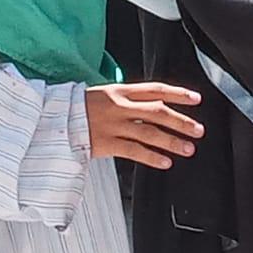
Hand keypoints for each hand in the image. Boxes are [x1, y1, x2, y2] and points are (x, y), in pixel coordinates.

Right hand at [85, 82, 203, 169]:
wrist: (53, 119)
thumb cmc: (80, 107)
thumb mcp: (105, 95)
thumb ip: (129, 100)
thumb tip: (154, 106)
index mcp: (120, 91)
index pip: (156, 90)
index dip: (178, 94)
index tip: (196, 99)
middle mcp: (119, 107)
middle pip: (157, 111)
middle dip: (181, 121)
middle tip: (199, 129)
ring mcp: (112, 125)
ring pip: (149, 132)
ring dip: (172, 141)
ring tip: (188, 148)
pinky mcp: (105, 144)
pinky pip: (133, 151)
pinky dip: (151, 157)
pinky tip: (165, 162)